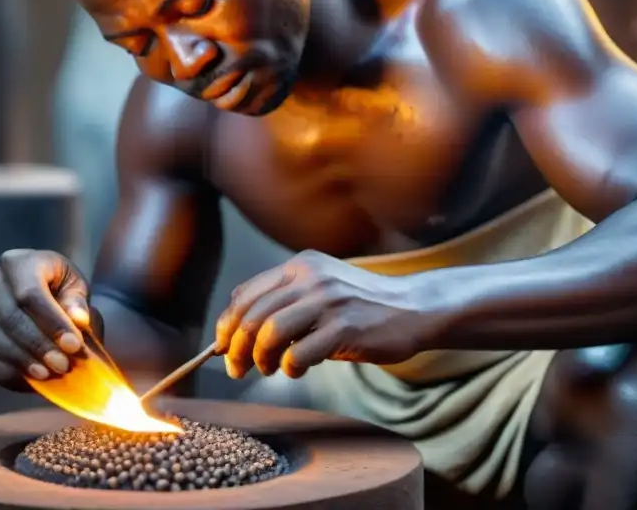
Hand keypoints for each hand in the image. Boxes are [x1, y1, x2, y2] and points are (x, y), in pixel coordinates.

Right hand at [0, 249, 94, 390]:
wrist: (43, 295)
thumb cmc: (61, 288)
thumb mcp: (76, 287)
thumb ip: (77, 302)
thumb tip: (77, 319)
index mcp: (19, 263)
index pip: (30, 293)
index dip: (51, 322)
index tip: (73, 344)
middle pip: (11, 319)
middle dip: (39, 346)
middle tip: (64, 365)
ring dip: (27, 363)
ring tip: (53, 374)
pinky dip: (15, 375)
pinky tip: (37, 381)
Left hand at [215, 250, 424, 378]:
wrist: (413, 308)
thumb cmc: (363, 305)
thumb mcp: (322, 287)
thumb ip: (285, 300)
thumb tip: (237, 331)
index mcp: (301, 265)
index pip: (245, 294)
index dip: (227, 325)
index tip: (223, 347)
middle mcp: (311, 278)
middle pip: (252, 315)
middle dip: (236, 348)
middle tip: (236, 368)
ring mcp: (329, 302)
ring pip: (270, 334)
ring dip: (260, 359)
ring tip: (269, 369)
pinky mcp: (345, 328)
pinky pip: (299, 354)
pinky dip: (289, 368)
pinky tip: (298, 370)